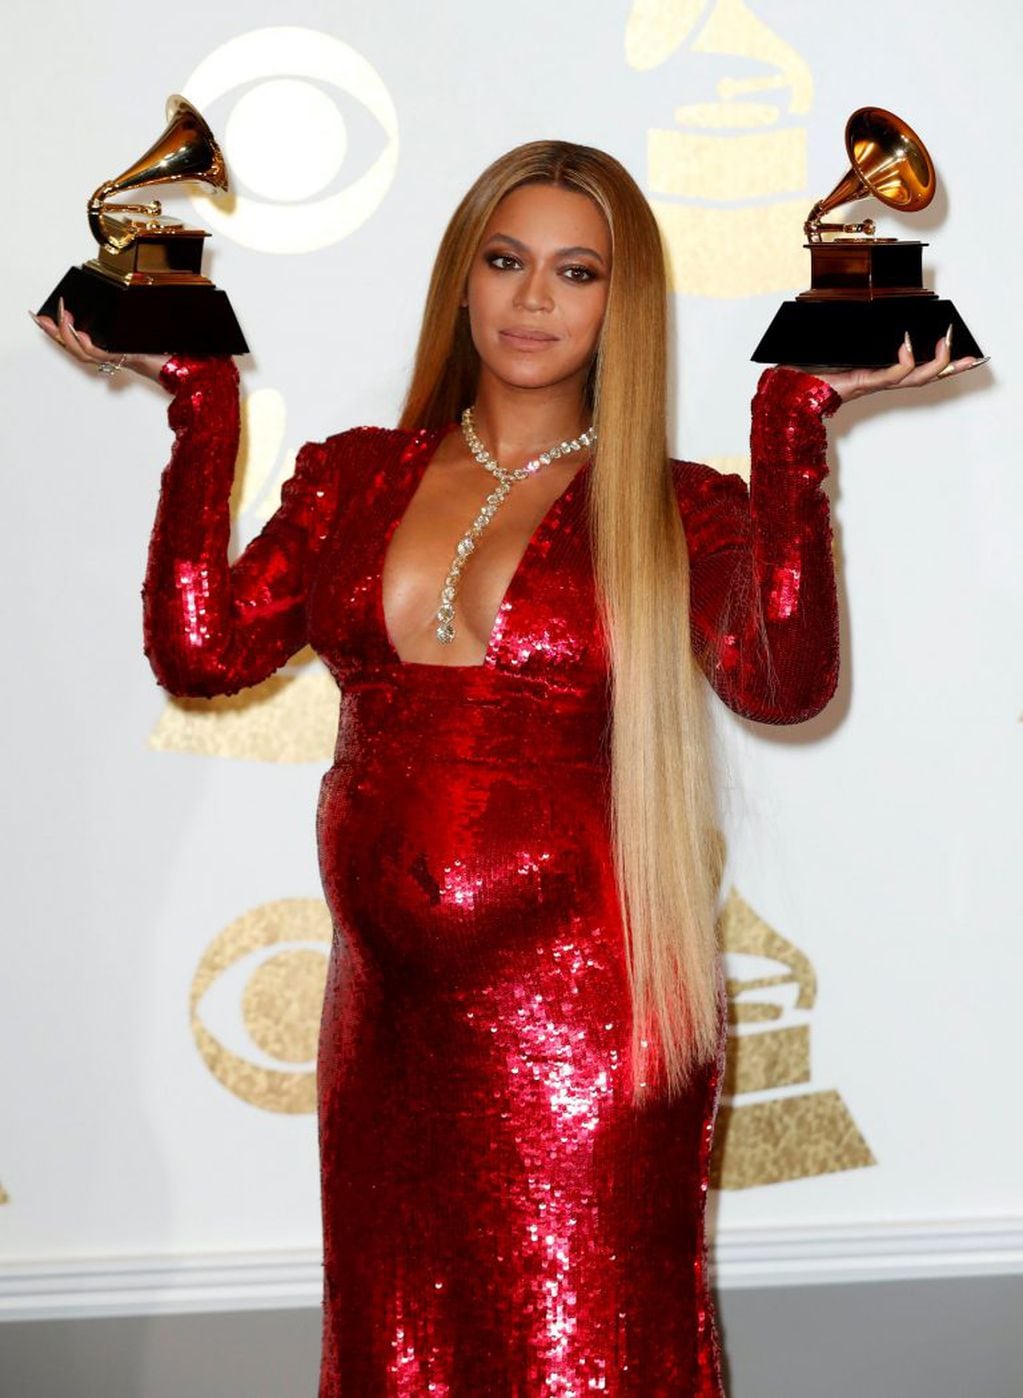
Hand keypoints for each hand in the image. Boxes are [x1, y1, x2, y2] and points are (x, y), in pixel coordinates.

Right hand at [30, 298, 169, 382]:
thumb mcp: (136, 326)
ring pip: (81, 351)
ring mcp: (113, 358)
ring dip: (68, 335)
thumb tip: (108, 296)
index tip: (41, 317)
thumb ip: (121, 317)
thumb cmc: (161, 346)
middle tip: (42, 318)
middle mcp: (108, 355)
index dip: (57, 330)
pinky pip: (97, 354)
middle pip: (72, 347)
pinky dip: (86, 344)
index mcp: (108, 347)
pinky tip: (81, 332)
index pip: (76, 340)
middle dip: (54, 332)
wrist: (178, 363)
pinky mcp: (121, 358)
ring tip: (62, 318)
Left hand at [781, 328, 988, 403]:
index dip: (937, 359)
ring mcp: (873, 381)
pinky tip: (908, 345)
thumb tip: (860, 296)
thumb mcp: (837, 338)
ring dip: (936, 362)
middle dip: (950, 366)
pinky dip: (905, 360)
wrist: (787, 386)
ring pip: (916, 378)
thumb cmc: (807, 365)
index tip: (957, 348)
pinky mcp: (863, 382)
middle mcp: (879, 377)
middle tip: (971, 356)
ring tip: (946, 343)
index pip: (914, 365)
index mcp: (876, 368)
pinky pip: (893, 374)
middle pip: (925, 375)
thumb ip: (852, 324)